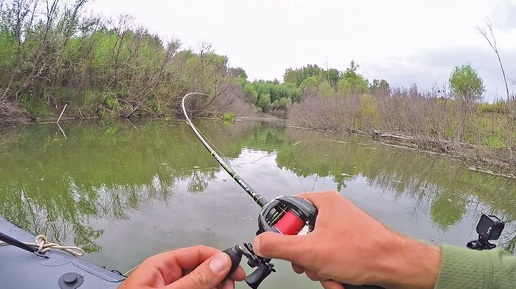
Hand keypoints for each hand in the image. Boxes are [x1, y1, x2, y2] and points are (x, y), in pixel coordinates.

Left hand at [118, 245, 245, 288]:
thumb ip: (195, 279)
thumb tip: (221, 262)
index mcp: (160, 267)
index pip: (197, 253)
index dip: (220, 259)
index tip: (237, 272)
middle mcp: (166, 277)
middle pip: (202, 270)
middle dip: (219, 278)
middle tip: (229, 287)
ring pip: (201, 284)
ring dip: (215, 288)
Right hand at [252, 190, 440, 288]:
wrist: (395, 266)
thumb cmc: (361, 252)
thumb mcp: (310, 251)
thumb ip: (279, 246)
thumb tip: (259, 242)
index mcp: (323, 202)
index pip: (288, 208)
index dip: (281, 229)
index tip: (282, 245)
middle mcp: (332, 211)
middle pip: (300, 232)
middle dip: (302, 255)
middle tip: (306, 265)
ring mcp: (342, 227)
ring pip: (314, 247)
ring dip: (316, 266)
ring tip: (327, 275)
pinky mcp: (349, 242)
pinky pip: (329, 255)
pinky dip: (329, 270)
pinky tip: (336, 279)